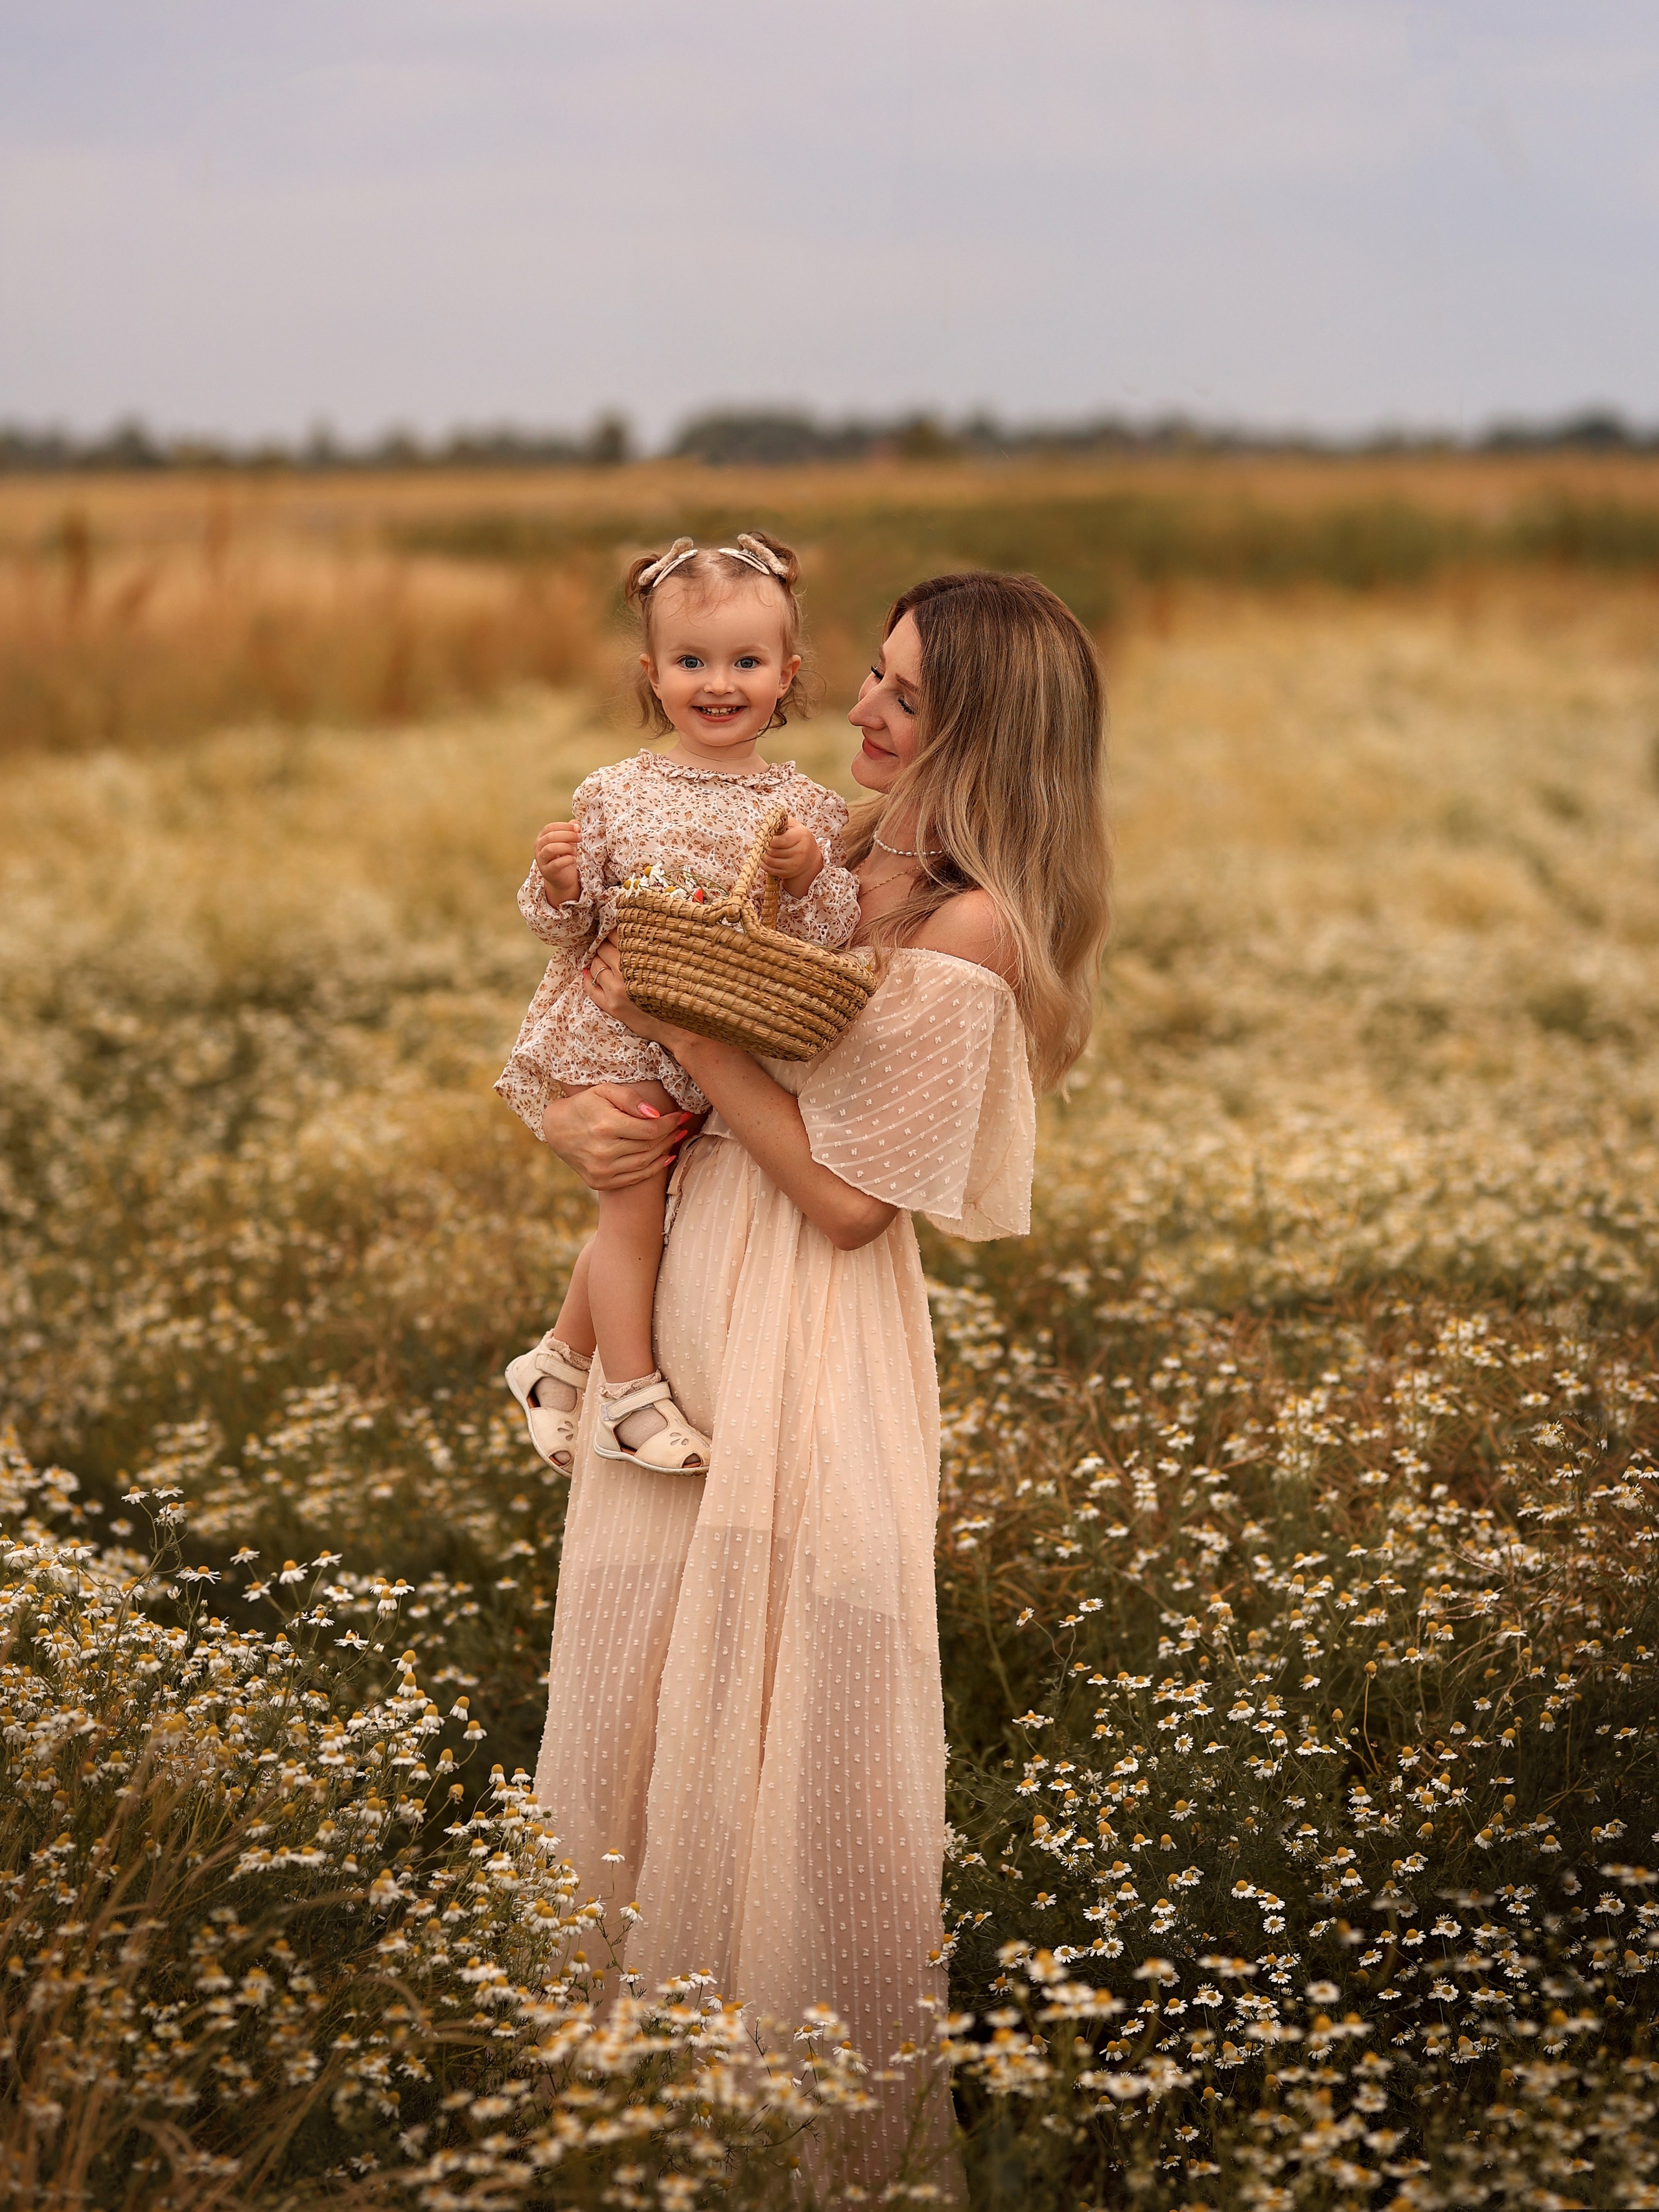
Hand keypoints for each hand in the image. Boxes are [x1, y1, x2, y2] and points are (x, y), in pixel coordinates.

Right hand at [535, 821, 580, 903]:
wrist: (562, 878)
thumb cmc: (564, 857)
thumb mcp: (569, 842)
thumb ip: (571, 831)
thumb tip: (576, 823)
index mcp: (542, 838)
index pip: (550, 827)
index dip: (564, 826)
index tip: (577, 828)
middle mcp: (538, 848)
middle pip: (550, 837)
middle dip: (568, 835)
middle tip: (580, 838)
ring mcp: (541, 860)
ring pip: (550, 849)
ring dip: (566, 847)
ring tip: (575, 851)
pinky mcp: (547, 871)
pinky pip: (556, 864)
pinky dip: (567, 860)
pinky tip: (573, 859)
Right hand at [541, 1084, 695, 1191]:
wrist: (557, 1129)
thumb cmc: (585, 1105)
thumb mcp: (604, 1091)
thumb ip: (631, 1099)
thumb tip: (655, 1113)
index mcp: (605, 1126)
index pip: (650, 1129)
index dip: (669, 1123)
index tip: (680, 1115)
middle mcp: (603, 1152)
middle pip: (650, 1146)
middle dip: (670, 1135)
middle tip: (681, 1125)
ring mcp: (601, 1170)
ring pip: (645, 1162)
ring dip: (665, 1150)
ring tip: (675, 1138)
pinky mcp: (600, 1182)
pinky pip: (635, 1178)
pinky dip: (653, 1168)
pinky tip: (665, 1157)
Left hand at [583, 939, 691, 1050]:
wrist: (681, 1028)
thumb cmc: (679, 994)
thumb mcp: (669, 965)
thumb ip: (651, 950)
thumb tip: (634, 934)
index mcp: (643, 958)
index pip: (617, 935)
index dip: (616, 932)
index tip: (618, 933)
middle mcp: (627, 972)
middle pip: (603, 948)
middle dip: (605, 946)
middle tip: (611, 947)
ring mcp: (617, 991)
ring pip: (595, 965)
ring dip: (597, 960)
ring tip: (604, 960)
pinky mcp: (612, 1007)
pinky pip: (590, 989)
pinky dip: (586, 979)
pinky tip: (588, 973)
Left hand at [763, 815, 823, 899]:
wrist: (810, 857)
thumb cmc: (798, 837)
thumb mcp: (794, 826)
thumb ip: (781, 821)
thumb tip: (767, 824)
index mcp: (801, 836)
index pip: (780, 840)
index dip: (769, 839)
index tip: (764, 836)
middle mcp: (800, 851)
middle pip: (774, 851)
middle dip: (765, 847)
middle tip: (762, 844)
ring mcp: (795, 864)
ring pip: (771, 861)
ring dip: (763, 856)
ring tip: (763, 850)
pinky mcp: (789, 873)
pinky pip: (771, 870)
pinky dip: (764, 865)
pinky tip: (765, 859)